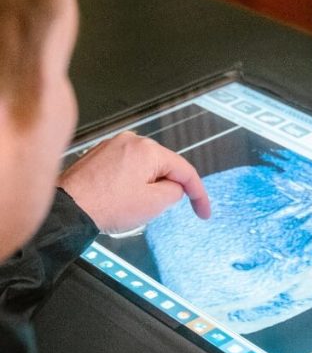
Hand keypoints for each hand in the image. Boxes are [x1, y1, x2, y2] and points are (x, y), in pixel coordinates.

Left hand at [59, 131, 210, 233]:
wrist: (67, 209)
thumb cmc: (104, 205)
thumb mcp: (153, 205)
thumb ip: (175, 192)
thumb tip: (175, 187)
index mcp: (148, 150)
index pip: (184, 170)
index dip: (198, 194)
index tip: (202, 211)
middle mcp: (130, 141)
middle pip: (163, 166)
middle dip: (166, 188)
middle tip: (157, 211)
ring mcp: (112, 146)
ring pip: (144, 168)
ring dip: (146, 187)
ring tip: (130, 207)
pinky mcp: (99, 155)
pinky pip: (125, 168)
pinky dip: (129, 183)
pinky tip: (119, 200)